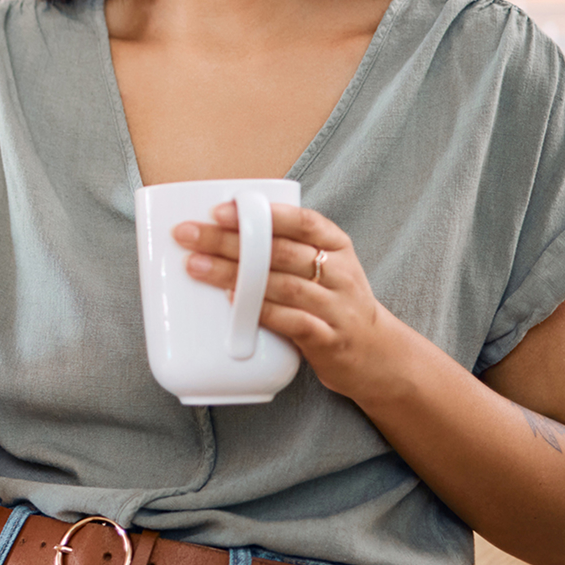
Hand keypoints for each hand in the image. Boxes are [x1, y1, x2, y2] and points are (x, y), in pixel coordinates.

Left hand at [173, 202, 385, 401]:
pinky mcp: (328, 339)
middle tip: (189, 235)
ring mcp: (336, 307)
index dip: (261, 213)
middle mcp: (339, 272)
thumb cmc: (334, 302)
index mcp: (337, 245)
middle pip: (280, 251)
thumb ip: (286, 247)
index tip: (220, 210)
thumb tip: (220, 229)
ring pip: (282, 284)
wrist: (375, 353)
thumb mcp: (324, 265)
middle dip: (230, 241)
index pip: (302, 220)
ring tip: (197, 266)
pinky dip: (260, 310)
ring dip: (234, 274)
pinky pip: (292, 322)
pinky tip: (233, 302)